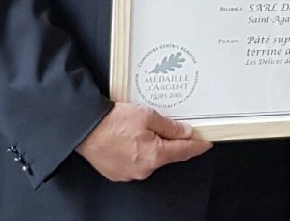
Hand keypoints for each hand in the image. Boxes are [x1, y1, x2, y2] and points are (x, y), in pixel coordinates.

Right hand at [75, 102, 211, 181]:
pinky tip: (127, 139)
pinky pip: (134, 162)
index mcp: (155, 155)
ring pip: (150, 158)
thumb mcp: (147, 115)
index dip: (197, 146)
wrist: (84, 129)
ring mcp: (130, 174)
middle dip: (167, 140)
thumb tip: (184, 132)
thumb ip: (169, 126)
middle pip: (166, 154)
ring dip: (149, 146)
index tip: (205, 143)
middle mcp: (144, 169)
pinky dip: (136, 152)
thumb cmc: (111, 122)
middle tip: (159, 124)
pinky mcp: (118, 173)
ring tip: (136, 129)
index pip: (184, 151)